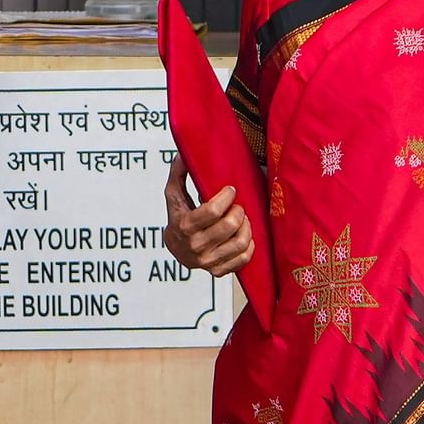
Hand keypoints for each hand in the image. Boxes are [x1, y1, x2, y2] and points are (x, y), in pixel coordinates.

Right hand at [163, 153, 254, 276]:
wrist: (175, 248)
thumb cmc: (178, 217)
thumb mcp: (174, 194)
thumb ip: (178, 173)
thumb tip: (184, 152)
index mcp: (185, 226)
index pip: (213, 211)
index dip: (227, 197)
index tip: (230, 190)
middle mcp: (196, 247)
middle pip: (230, 226)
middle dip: (238, 211)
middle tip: (237, 206)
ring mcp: (208, 261)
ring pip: (240, 242)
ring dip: (246, 226)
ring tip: (242, 218)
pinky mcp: (219, 270)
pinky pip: (244, 258)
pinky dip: (249, 245)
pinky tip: (243, 234)